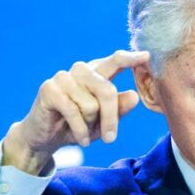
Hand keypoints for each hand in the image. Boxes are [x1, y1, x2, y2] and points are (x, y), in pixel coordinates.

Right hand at [3, 50, 149, 174]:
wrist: (47, 139)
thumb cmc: (80, 126)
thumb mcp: (104, 121)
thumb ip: (119, 109)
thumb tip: (134, 97)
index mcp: (97, 73)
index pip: (115, 60)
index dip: (131, 58)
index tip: (147, 56)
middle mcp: (81, 70)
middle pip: (107, 90)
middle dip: (111, 118)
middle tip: (111, 139)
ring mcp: (63, 77)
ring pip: (91, 105)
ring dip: (90, 125)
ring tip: (84, 130)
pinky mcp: (49, 89)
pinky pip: (73, 112)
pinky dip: (79, 130)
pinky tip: (81, 139)